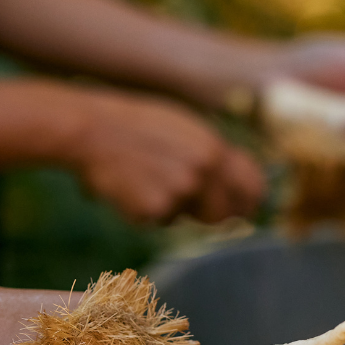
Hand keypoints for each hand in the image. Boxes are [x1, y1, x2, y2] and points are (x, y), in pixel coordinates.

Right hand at [60, 86, 265, 225]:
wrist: (92, 131)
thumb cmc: (134, 124)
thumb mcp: (183, 127)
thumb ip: (210, 153)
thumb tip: (231, 180)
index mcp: (213, 148)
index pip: (252, 186)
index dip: (249, 203)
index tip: (243, 211)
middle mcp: (202, 172)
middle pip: (223, 215)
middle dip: (209, 217)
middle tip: (187, 206)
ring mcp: (179, 193)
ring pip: (184, 217)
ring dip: (170, 209)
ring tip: (146, 180)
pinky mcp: (153, 211)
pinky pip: (156, 220)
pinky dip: (143, 211)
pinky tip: (128, 187)